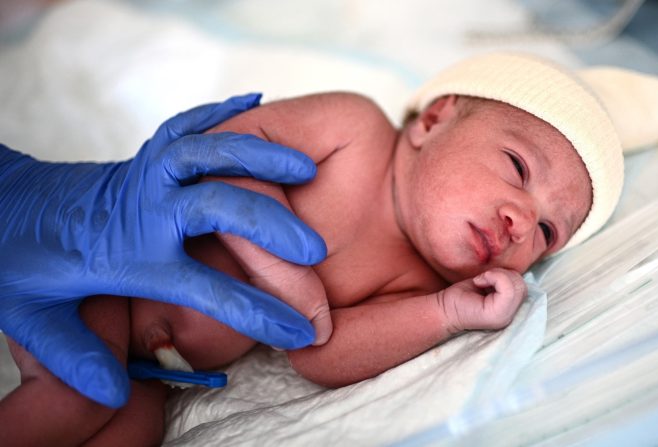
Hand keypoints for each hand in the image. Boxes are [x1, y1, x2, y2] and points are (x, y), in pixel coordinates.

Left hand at [0, 93, 326, 407]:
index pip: (206, 287)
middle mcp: (143, 208)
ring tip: (304, 167)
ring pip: (207, 152)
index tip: (301, 330)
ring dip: (258, 158)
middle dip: (270, 227)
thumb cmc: (18, 259)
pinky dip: (224, 112)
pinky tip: (256, 102)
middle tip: (315, 250)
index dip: (258, 311)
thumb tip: (112, 394)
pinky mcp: (146, 154)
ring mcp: (145, 173)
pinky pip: (188, 124)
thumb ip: (71, 355)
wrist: (2, 203)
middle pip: (217, 207)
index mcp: (127, 254)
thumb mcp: (31, 315)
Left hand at [437, 268, 526, 333]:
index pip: (524, 287)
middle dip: (503, 274)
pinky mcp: (497, 315)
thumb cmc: (463, 295)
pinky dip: (493, 277)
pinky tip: (478, 283)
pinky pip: (508, 287)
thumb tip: (515, 273)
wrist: (443, 308)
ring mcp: (505, 317)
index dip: (508, 277)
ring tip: (481, 281)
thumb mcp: (489, 285)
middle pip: (522, 285)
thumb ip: (505, 282)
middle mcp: (510, 316)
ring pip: (516, 284)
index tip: (489, 280)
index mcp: (509, 310)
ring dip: (497, 275)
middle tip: (484, 279)